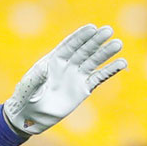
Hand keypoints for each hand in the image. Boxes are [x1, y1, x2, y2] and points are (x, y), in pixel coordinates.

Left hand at [4, 24, 125, 135]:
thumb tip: (45, 68)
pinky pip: (98, 78)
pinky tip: (122, 63)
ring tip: (118, 44)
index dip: (80, 36)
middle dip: (95, 41)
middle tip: (108, 30)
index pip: (69, 45)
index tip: (92, 28)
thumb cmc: (25, 99)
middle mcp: (67, 65)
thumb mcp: (28, 88)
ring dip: (105, 53)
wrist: (30, 117)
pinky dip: (109, 71)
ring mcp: (76, 76)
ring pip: (93, 61)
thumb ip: (36, 79)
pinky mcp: (83, 89)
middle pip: (84, 50)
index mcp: (53, 60)